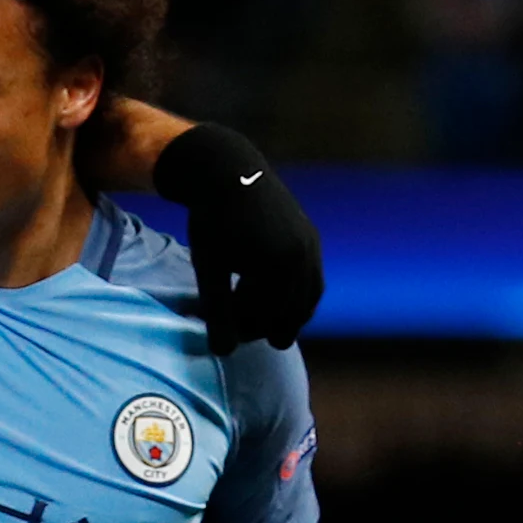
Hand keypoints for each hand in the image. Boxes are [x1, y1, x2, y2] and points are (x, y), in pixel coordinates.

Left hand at [152, 123, 324, 353]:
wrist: (229, 170)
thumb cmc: (213, 221)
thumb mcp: (210, 268)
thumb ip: (218, 311)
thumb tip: (223, 352)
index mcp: (277, 266)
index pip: (269, 319)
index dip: (247, 331)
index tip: (227, 330)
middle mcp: (303, 257)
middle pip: (292, 312)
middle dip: (268, 325)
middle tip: (243, 329)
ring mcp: (312, 246)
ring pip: (307, 298)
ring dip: (287, 313)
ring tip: (263, 320)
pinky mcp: (312, 237)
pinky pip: (312, 279)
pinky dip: (298, 295)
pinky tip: (276, 297)